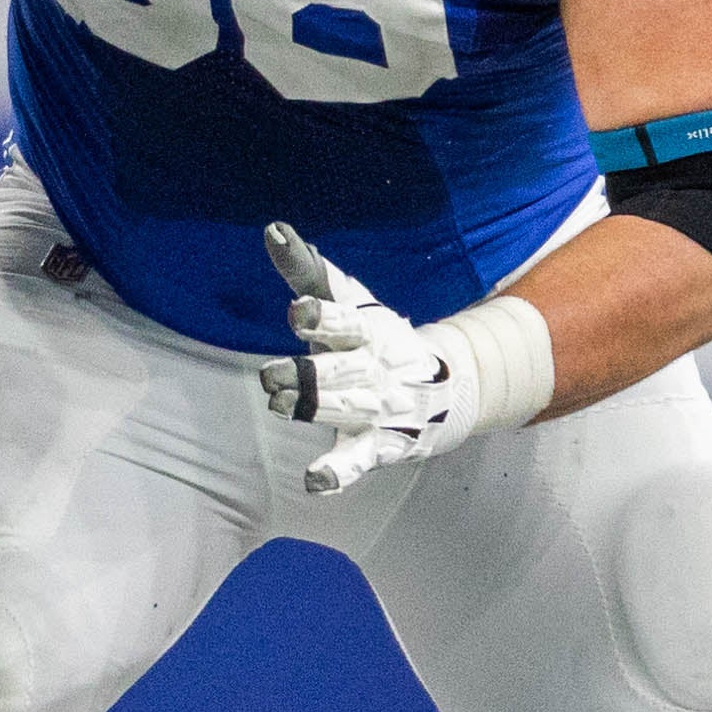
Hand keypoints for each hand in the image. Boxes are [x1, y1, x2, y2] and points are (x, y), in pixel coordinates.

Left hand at [257, 222, 479, 494]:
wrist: (443, 387)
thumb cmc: (374, 337)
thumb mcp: (348, 300)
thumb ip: (306, 269)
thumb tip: (271, 229)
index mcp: (365, 331)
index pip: (344, 322)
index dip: (321, 318)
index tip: (298, 311)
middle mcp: (372, 368)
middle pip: (338, 371)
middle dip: (305, 375)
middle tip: (268, 376)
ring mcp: (378, 408)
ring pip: (344, 411)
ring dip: (312, 409)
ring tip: (279, 404)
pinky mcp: (378, 444)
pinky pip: (358, 460)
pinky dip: (338, 472)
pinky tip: (315, 482)